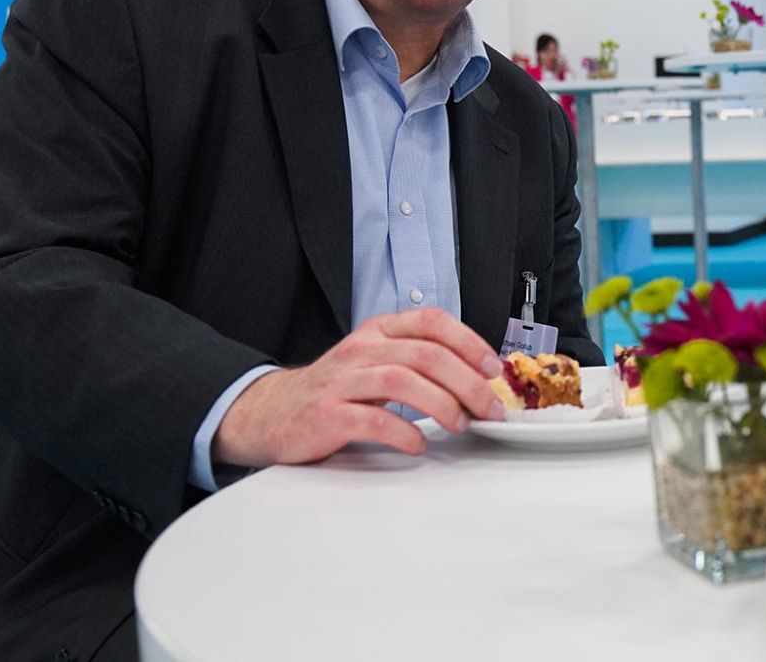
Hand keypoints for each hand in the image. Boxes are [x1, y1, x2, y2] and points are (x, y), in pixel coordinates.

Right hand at [212, 307, 505, 467]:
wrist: (271, 413)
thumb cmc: (335, 391)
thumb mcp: (375, 362)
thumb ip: (418, 363)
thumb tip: (478, 380)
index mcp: (378, 331)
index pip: (431, 321)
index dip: (469, 341)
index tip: (494, 368)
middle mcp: (360, 349)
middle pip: (426, 354)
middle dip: (468, 381)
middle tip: (490, 407)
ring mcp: (341, 381)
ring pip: (402, 381)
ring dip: (442, 404)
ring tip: (461, 424)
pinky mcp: (327, 414)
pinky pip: (373, 420)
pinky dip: (404, 432)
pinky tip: (419, 444)